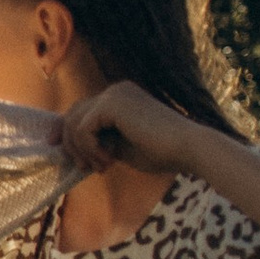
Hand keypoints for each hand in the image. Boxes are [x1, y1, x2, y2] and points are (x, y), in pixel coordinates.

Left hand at [60, 80, 207, 177]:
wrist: (189, 149)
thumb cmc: (162, 153)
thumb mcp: (121, 147)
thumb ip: (99, 142)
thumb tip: (71, 147)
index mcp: (120, 98)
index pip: (81, 113)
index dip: (70, 136)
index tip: (73, 159)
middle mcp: (116, 90)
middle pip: (72, 115)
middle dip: (72, 145)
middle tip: (86, 168)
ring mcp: (114, 94)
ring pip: (73, 122)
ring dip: (81, 150)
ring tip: (101, 166)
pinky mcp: (113, 103)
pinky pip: (83, 129)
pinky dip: (89, 149)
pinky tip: (109, 160)